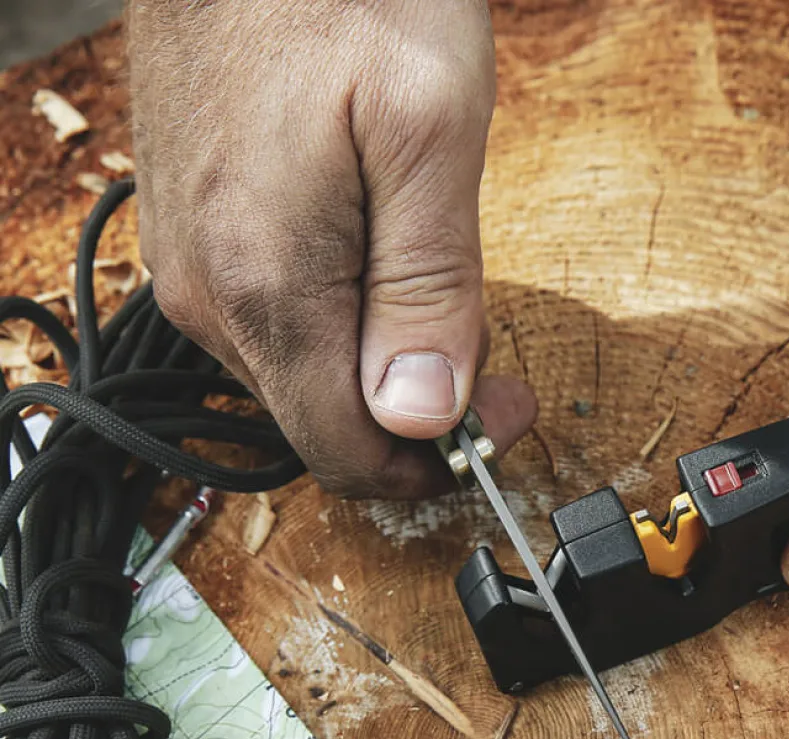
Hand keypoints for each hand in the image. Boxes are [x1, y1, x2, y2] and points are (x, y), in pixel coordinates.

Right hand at [127, 0, 534, 495]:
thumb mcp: (431, 136)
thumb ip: (429, 290)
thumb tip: (421, 417)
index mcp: (268, 284)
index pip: (348, 451)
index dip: (436, 461)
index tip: (505, 415)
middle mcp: (209, 293)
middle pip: (324, 420)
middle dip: (417, 412)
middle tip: (494, 354)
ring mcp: (192, 264)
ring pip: (301, 373)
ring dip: (381, 361)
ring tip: (440, 285)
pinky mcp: (196, 233)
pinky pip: (274, 319)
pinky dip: (342, 318)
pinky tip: (382, 256)